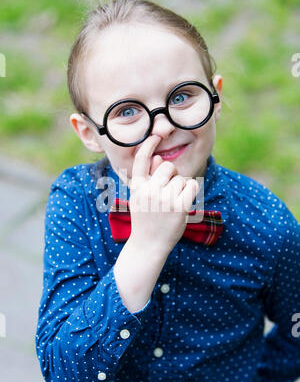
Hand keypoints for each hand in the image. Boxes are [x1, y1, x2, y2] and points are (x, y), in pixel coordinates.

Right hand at [128, 135, 198, 253]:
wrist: (148, 245)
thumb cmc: (146, 220)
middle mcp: (149, 191)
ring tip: (173, 202)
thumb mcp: (140, 198)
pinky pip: (192, 185)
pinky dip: (191, 191)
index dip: (148, 145)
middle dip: (172, 175)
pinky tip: (185, 201)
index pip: (141, 160)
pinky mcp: (179, 207)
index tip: (155, 135)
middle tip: (168, 191)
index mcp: (137, 187)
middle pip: (168, 166)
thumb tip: (160, 158)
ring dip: (181, 187)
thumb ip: (148, 178)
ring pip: (181, 178)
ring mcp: (164, 199)